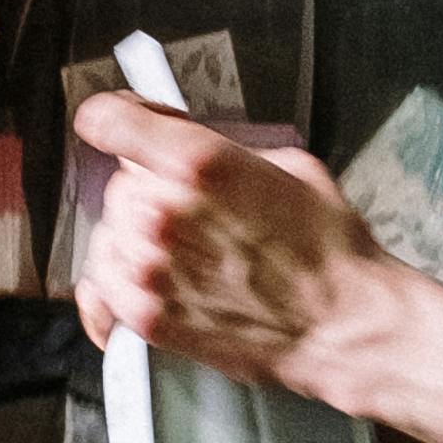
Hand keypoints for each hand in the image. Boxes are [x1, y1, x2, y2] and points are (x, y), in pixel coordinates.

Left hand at [70, 95, 385, 393]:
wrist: (343, 325)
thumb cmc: (329, 252)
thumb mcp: (291, 167)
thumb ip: (227, 151)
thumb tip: (191, 144)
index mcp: (200, 163)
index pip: (109, 120)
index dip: (116, 117)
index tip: (120, 123)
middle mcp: (164, 213)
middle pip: (119, 183)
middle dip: (149, 187)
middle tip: (190, 207)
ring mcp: (150, 267)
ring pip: (109, 231)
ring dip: (135, 234)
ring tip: (181, 249)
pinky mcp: (146, 316)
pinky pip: (99, 286)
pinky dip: (114, 281)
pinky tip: (141, 279)